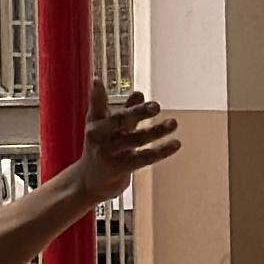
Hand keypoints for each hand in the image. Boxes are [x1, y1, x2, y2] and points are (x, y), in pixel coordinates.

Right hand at [71, 83, 179, 208]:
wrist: (88, 183)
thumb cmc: (100, 150)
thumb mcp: (108, 129)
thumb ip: (126, 111)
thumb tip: (139, 93)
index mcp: (95, 123)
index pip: (98, 106)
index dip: (97, 94)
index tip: (97, 80)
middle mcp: (99, 137)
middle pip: (120, 121)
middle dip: (138, 112)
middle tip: (156, 106)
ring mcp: (107, 153)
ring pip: (136, 139)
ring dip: (156, 131)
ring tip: (174, 123)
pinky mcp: (118, 169)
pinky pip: (143, 158)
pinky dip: (161, 151)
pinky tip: (176, 144)